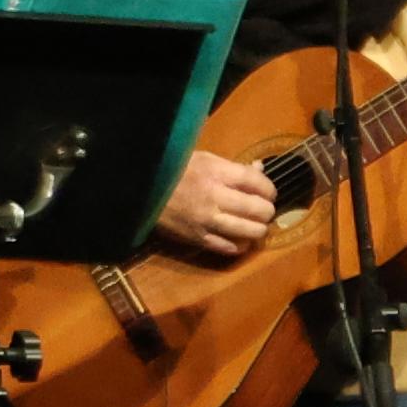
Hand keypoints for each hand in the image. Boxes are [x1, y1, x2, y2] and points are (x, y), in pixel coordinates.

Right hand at [153, 150, 276, 259]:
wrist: (138, 190)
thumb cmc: (171, 170)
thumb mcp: (202, 159)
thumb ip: (231, 167)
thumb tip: (259, 170)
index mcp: (215, 173)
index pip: (256, 182)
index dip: (269, 189)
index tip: (268, 192)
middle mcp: (214, 197)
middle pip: (258, 209)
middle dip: (267, 210)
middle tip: (263, 209)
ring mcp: (206, 221)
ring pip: (249, 231)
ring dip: (259, 229)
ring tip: (257, 225)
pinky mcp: (197, 239)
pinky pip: (229, 247)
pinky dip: (241, 245)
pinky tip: (241, 239)